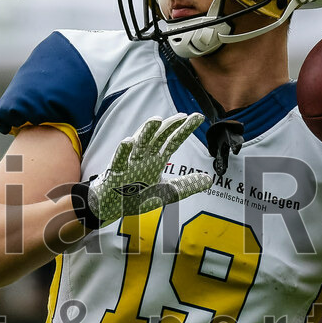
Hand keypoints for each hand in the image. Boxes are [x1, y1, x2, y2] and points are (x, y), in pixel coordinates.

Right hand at [71, 113, 212, 227]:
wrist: (112, 206)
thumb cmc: (137, 195)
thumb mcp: (166, 192)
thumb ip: (186, 185)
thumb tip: (209, 180)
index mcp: (155, 159)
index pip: (172, 141)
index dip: (185, 129)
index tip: (199, 117)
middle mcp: (143, 157)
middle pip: (158, 138)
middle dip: (170, 126)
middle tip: (183, 116)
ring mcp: (129, 163)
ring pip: (138, 144)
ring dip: (146, 132)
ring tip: (157, 119)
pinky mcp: (116, 172)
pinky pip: (119, 160)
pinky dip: (123, 151)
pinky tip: (128, 142)